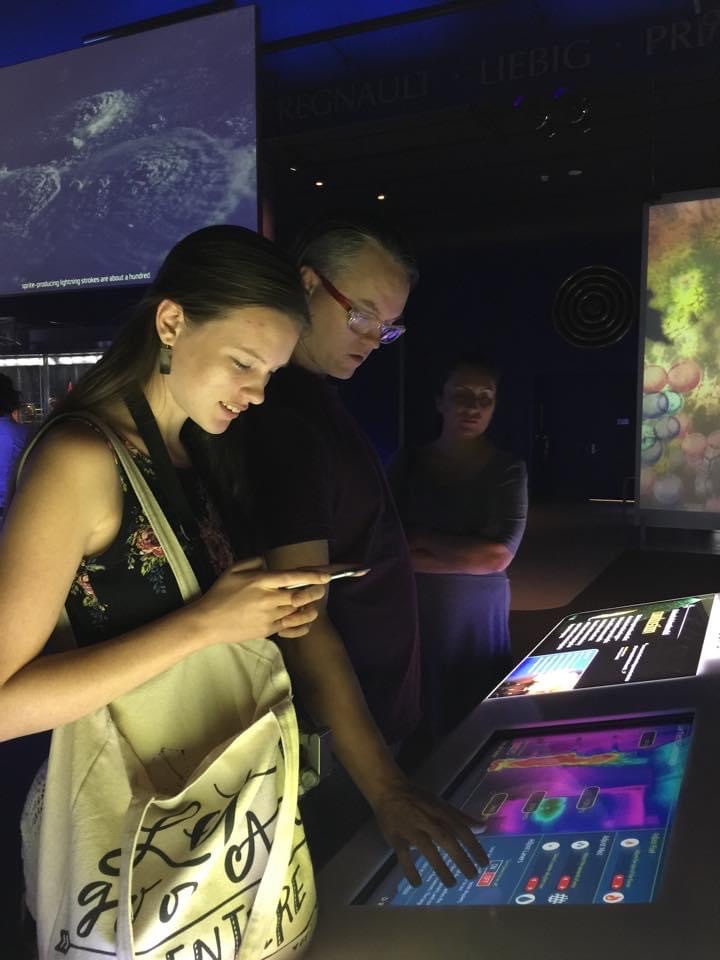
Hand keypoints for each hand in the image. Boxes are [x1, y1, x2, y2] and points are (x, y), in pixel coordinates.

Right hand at [194, 557, 329, 644]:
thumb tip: (268, 563)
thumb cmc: (220, 594)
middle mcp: (267, 599)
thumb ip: (253, 562)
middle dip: (315, 592)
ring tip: (313, 604)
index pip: (292, 577)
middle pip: (300, 597)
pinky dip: (301, 625)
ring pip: (297, 612)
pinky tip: (305, 621)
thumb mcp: (233, 570)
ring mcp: (268, 617)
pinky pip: (290, 628)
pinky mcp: (267, 631)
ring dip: (308, 607)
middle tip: (321, 589)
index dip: (311, 576)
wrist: (208, 622)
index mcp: (260, 582)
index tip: (325, 577)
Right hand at [372, 778, 488, 886]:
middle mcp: (427, 820)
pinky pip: (403, 855)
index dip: (473, 846)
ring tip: (451, 884)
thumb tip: (483, 827)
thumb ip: (461, 817)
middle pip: (446, 839)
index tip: (484, 863)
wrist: (389, 790)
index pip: (461, 829)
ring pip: (427, 848)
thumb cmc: (419, 799)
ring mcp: (411, 828)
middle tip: (472, 876)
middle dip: (460, 858)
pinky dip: (410, 869)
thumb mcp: (441, 804)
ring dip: (440, 867)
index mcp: (440, 812)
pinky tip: (418, 883)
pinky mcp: (396, 836)